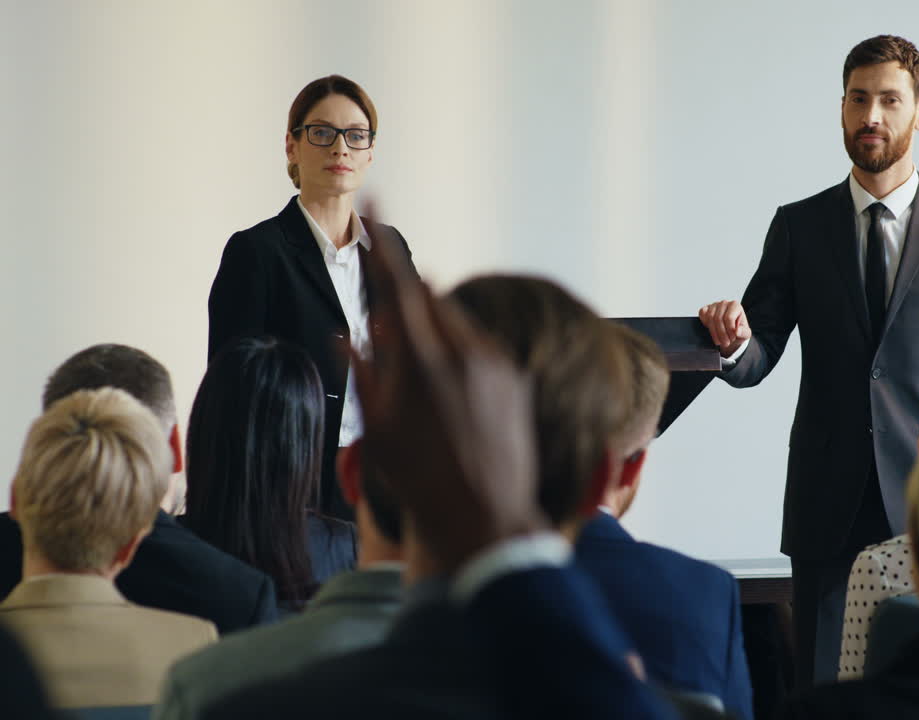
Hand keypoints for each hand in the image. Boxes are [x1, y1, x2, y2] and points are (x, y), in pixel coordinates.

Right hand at [351, 214, 544, 574]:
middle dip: (407, 304)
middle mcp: (465, 353)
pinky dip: (459, 355)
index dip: (382, 244)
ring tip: (424, 388)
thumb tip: (350, 330)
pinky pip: (480, 347)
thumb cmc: (419, 479)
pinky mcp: (515, 378)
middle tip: (389, 335)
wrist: (485, 517)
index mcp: (423, 362)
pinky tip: (452, 402)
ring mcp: (496, 364)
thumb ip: (365, 370)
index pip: (399, 285)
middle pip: (430, 300)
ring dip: (434, 333)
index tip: (374, 206)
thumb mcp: (375, 429)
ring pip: (457, 323)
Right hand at [698, 300, 751, 357]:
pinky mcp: (705, 309)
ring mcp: (714, 305)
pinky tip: (712, 331)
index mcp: (735, 305)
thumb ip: (743, 332)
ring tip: (720, 341)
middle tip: (726, 343)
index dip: (730, 330)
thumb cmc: (738, 331)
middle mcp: (724, 303)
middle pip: (718, 319)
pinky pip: (702, 315)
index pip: (729, 317)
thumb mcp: (745, 334)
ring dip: (714, 333)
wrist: (730, 333)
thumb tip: (737, 331)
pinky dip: (706, 325)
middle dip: (722, 334)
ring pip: (710, 318)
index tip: (732, 338)